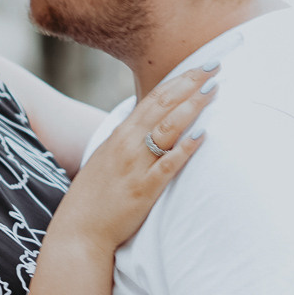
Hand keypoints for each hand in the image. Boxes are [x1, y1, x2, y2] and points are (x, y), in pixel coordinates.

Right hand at [52, 64, 218, 248]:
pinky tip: (203, 136)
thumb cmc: (96, 195)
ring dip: (191, 107)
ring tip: (213, 90)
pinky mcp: (144, 189)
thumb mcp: (108, 158)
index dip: (179, 80)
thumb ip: (129, 140)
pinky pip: (168, 165)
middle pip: (163, 104)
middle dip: (190, 82)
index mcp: (120, 134)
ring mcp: (136, 165)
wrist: (79, 229)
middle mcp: (127, 144)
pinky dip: (186, 148)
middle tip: (214, 65)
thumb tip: (150, 126)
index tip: (200, 66)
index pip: (154, 98)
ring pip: (167, 128)